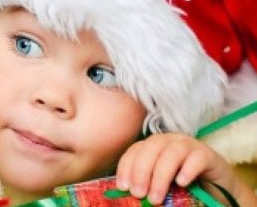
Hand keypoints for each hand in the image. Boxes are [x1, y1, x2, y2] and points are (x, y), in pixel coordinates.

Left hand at [115, 133, 256, 204]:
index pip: (135, 150)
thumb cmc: (183, 189)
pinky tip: (181, 183)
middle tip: (139, 194)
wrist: (218, 191)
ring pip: (171, 152)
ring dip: (161, 175)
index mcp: (153, 146)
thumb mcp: (161, 188)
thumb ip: (146, 188)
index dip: (126, 167)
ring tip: (156, 198)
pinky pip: (197, 157)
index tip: (123, 187)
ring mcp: (189, 145)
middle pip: (151, 147)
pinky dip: (187, 170)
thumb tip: (129, 197)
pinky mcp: (208, 155)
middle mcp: (169, 141)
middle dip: (141, 171)